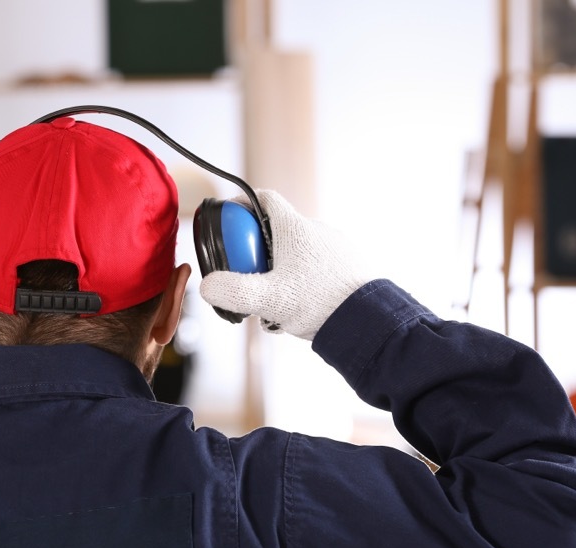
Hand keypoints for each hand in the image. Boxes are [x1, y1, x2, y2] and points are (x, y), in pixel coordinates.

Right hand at [199, 190, 370, 339]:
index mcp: (295, 228)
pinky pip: (317, 268)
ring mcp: (335, 248)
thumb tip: (207, 286)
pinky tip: (302, 309)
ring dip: (281, 274)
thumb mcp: (269, 299)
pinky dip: (303, 284)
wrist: (368, 320)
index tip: (230, 219)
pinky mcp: (348, 266)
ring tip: (277, 306)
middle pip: (276, 231)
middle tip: (248, 280)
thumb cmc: (321, 304)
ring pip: (297, 254)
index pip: (264, 199)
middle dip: (257, 254)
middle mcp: (317, 231)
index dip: (242, 204)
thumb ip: (232, 291)